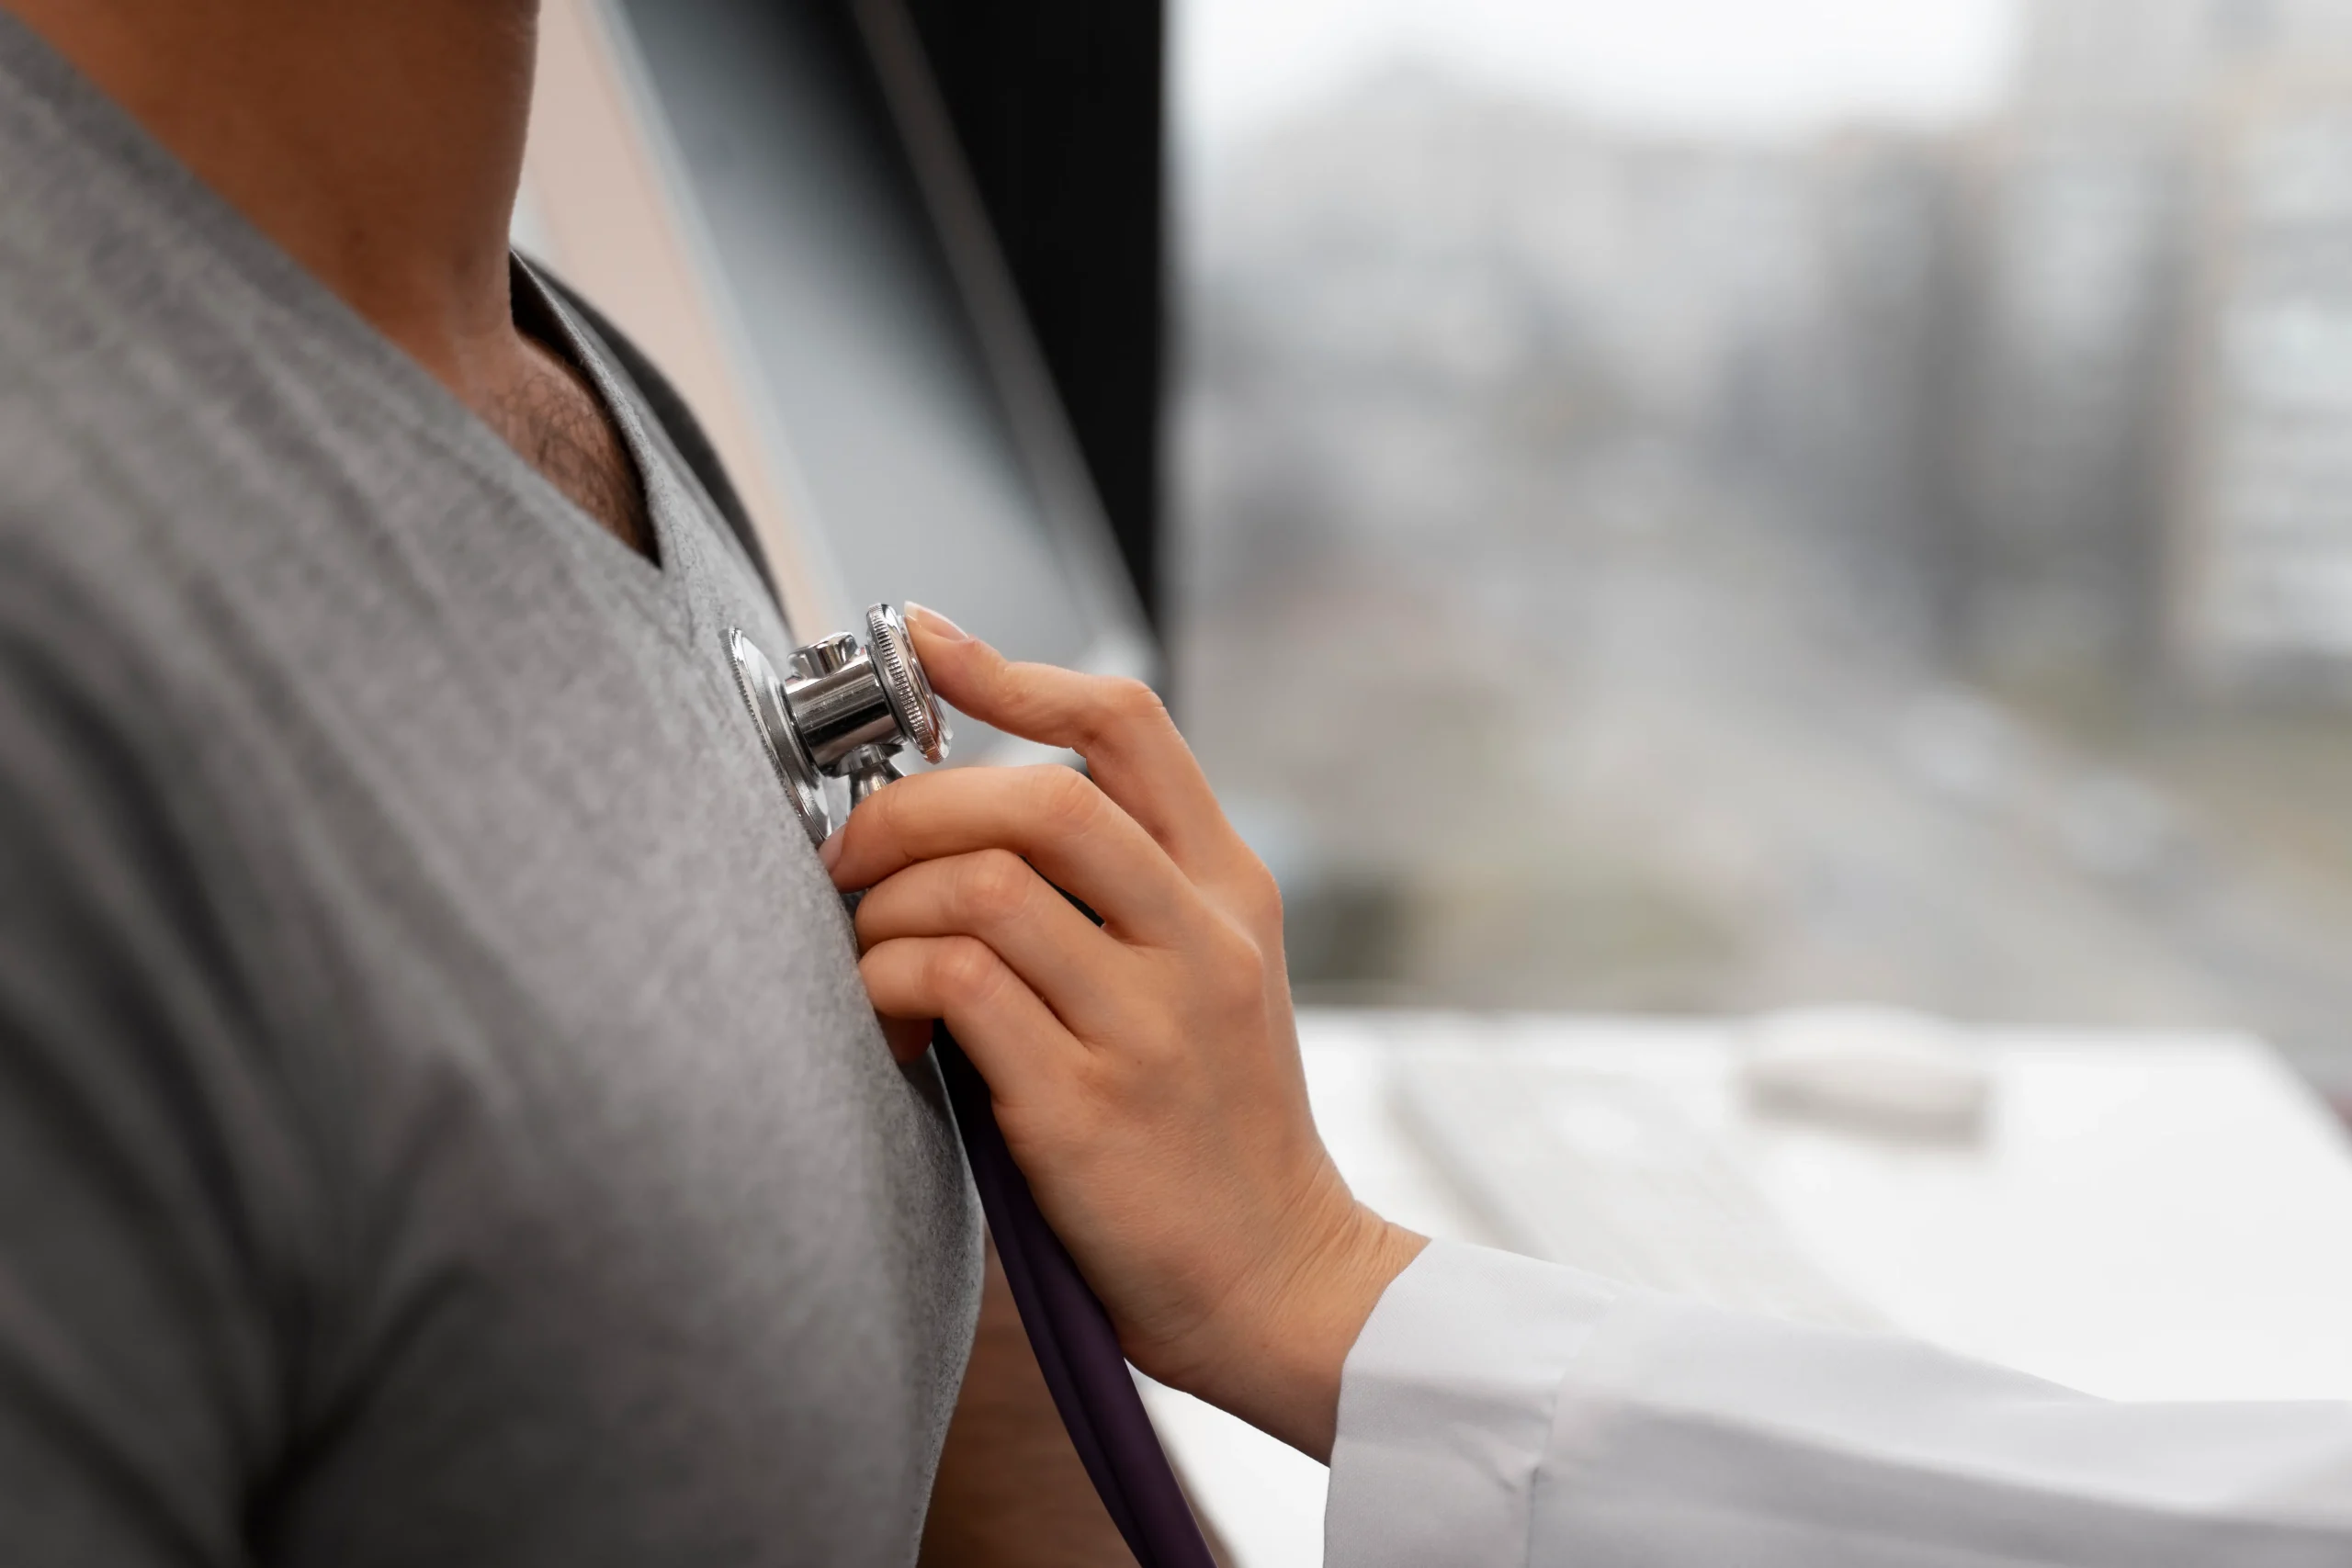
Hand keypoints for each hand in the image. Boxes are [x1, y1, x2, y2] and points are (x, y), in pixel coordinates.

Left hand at [825, 606, 1425, 1460]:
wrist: (1279, 1282)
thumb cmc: (1217, 1130)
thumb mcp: (1217, 980)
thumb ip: (1128, 893)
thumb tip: (970, 816)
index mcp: (1230, 892)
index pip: (1128, 730)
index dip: (1013, 672)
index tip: (926, 644)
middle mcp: (1200, 941)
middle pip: (1037, 795)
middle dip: (910, 805)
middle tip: (850, 853)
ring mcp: (1149, 1024)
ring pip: (983, 887)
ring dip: (887, 907)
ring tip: (871, 953)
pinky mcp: (1086, 1108)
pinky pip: (956, 987)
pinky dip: (891, 982)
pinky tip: (891, 1019)